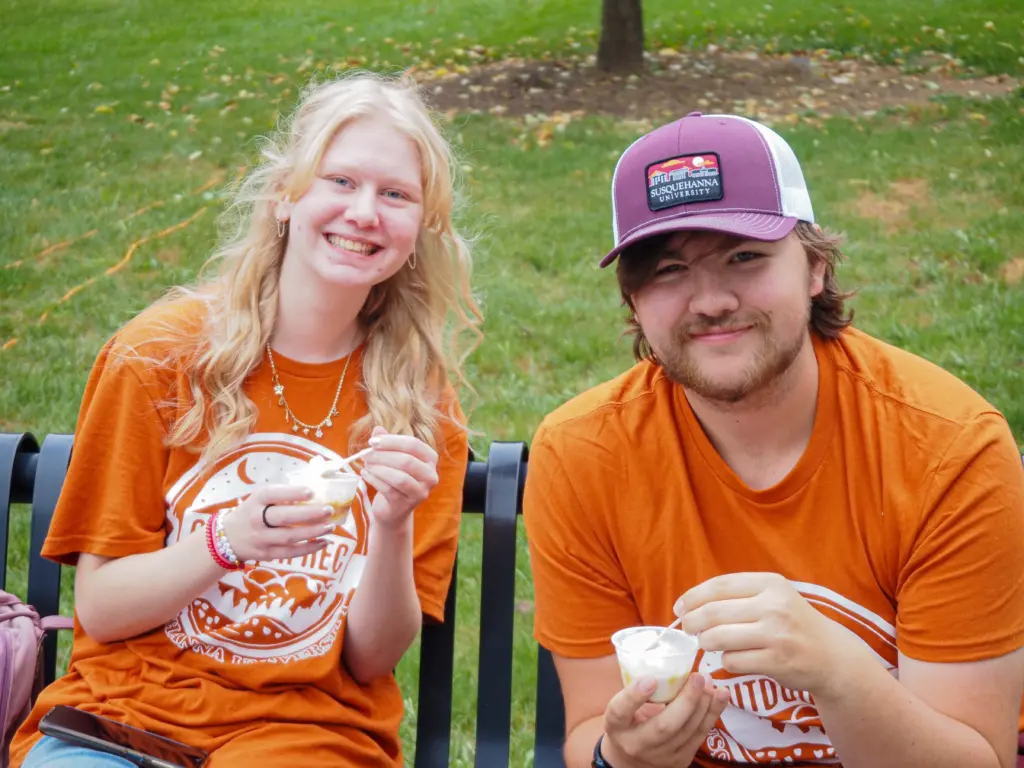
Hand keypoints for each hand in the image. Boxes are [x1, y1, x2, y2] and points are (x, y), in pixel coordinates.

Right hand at [220, 484, 333, 562]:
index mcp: (256, 500)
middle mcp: (256, 519)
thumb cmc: (253, 511)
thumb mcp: (261, 498)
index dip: (293, 493)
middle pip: (284, 518)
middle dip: (309, 514)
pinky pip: (290, 553)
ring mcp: (261, 539)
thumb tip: (318, 489)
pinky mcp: (266, 554)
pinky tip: (324, 542)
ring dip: (313, 532)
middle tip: (329, 510)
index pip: (273, 494)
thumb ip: (283, 495)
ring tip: (331, 526)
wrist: (228, 537)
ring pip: (289, 537)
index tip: (312, 492)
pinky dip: (309, 548)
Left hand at [359, 426, 438, 529]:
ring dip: (378, 468)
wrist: (394, 509)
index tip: (372, 441)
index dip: (391, 441)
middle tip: (365, 453)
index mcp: (430, 459)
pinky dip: (374, 480)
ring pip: (399, 477)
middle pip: (406, 461)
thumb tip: (377, 429)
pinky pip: (389, 489)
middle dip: (382, 455)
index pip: (413, 444)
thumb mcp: (392, 457)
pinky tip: (365, 474)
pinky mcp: (406, 505)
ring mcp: (420, 492)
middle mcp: (431, 476)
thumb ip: (387, 442)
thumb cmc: (394, 478)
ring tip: (366, 464)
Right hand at [601, 674, 729, 767]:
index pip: (620, 711)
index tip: (650, 679)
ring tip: (709, 682)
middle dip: (686, 701)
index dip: (634, 696)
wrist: (632, 762)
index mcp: (616, 726)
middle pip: (664, 726)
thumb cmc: (629, 723)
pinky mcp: (681, 759)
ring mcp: (661, 756)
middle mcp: (636, 744)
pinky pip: (701, 735)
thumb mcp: (623, 707)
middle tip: (698, 677)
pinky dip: (713, 713)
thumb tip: (663, 657)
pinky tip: (720, 695)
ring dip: (704, 703)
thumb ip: (636, 688)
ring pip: (688, 730)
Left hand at [678, 572, 860, 696]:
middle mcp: (774, 606)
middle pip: (713, 613)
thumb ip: (738, 594)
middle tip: (687, 629)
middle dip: (692, 622)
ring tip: (708, 643)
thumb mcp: (773, 596)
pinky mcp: (777, 662)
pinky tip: (734, 658)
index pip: (719, 585)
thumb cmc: (792, 623)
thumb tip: (689, 602)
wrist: (831, 655)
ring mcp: (776, 635)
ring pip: (718, 638)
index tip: (679, 607)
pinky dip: (727, 661)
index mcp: (770, 583)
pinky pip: (733, 661)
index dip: (693, 596)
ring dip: (706, 642)